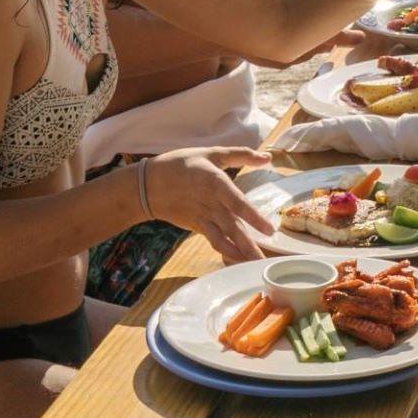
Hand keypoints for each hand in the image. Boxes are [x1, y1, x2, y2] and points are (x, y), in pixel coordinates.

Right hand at [143, 146, 274, 264]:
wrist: (147, 185)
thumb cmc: (181, 164)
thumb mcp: (211, 153)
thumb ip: (242, 154)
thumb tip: (268, 157)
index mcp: (215, 183)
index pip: (237, 203)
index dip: (253, 217)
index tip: (269, 230)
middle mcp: (210, 204)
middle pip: (232, 227)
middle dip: (249, 245)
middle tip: (264, 261)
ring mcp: (202, 218)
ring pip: (223, 239)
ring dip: (239, 253)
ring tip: (255, 265)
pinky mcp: (197, 226)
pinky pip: (214, 241)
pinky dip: (227, 251)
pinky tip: (239, 259)